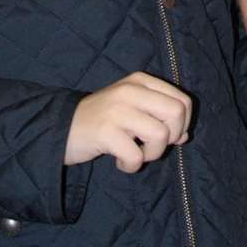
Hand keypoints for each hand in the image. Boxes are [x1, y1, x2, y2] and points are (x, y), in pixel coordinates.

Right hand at [64, 71, 191, 173]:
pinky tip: (119, 161)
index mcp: (141, 81)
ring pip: (160, 135)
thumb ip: (159, 116)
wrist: (61, 127)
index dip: (183, 124)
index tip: (168, 136)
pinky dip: (131, 166)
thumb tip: (186, 136)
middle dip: (172, 138)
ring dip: (151, 154)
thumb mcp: (133, 109)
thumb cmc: (103, 120)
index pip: (183, 100)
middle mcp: (131, 90)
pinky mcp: (105, 132)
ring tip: (134, 154)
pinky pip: (135, 156)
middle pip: (176, 113)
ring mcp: (118, 110)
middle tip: (152, 146)